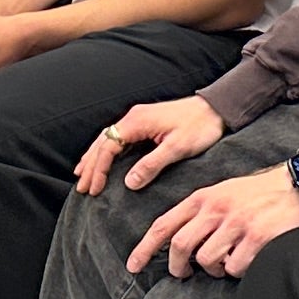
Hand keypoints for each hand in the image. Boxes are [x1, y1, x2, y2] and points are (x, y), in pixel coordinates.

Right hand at [77, 94, 225, 197]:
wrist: (216, 108)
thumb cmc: (199, 127)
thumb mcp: (177, 148)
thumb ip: (152, 164)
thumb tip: (128, 183)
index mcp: (136, 122)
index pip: (108, 147)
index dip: (99, 170)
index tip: (95, 189)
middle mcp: (132, 118)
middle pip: (102, 143)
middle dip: (90, 166)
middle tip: (81, 189)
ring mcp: (137, 119)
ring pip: (106, 140)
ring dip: (93, 159)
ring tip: (82, 176)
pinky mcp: (143, 123)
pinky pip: (116, 139)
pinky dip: (105, 152)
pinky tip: (101, 160)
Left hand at [131, 165, 298, 277]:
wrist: (296, 185)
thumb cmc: (255, 194)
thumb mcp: (221, 193)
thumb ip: (198, 213)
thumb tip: (174, 243)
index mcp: (203, 198)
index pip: (165, 225)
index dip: (145, 248)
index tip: (134, 266)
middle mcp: (216, 209)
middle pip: (181, 246)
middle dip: (177, 266)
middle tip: (183, 274)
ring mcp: (236, 224)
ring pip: (207, 260)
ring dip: (212, 269)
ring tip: (223, 263)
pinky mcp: (257, 238)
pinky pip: (234, 267)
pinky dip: (236, 270)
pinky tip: (245, 260)